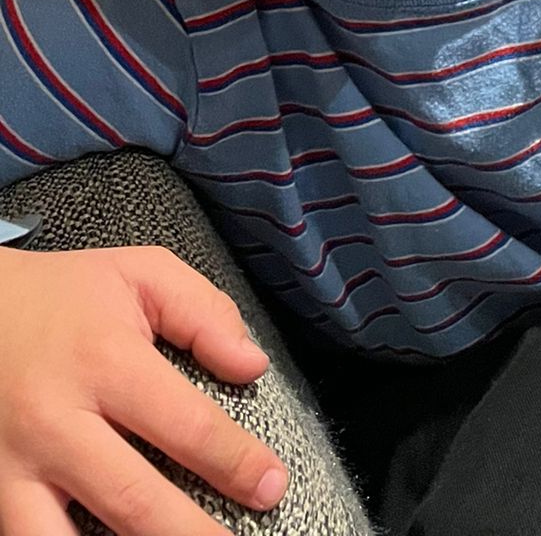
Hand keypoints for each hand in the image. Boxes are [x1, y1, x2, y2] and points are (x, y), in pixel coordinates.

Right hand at [0, 243, 287, 534]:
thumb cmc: (61, 296)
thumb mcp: (139, 274)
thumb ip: (203, 312)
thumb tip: (251, 365)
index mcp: (105, 362)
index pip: (185, 426)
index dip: (235, 463)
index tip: (271, 486)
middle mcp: (57, 423)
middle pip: (132, 500)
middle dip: (190, 534)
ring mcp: (14, 467)